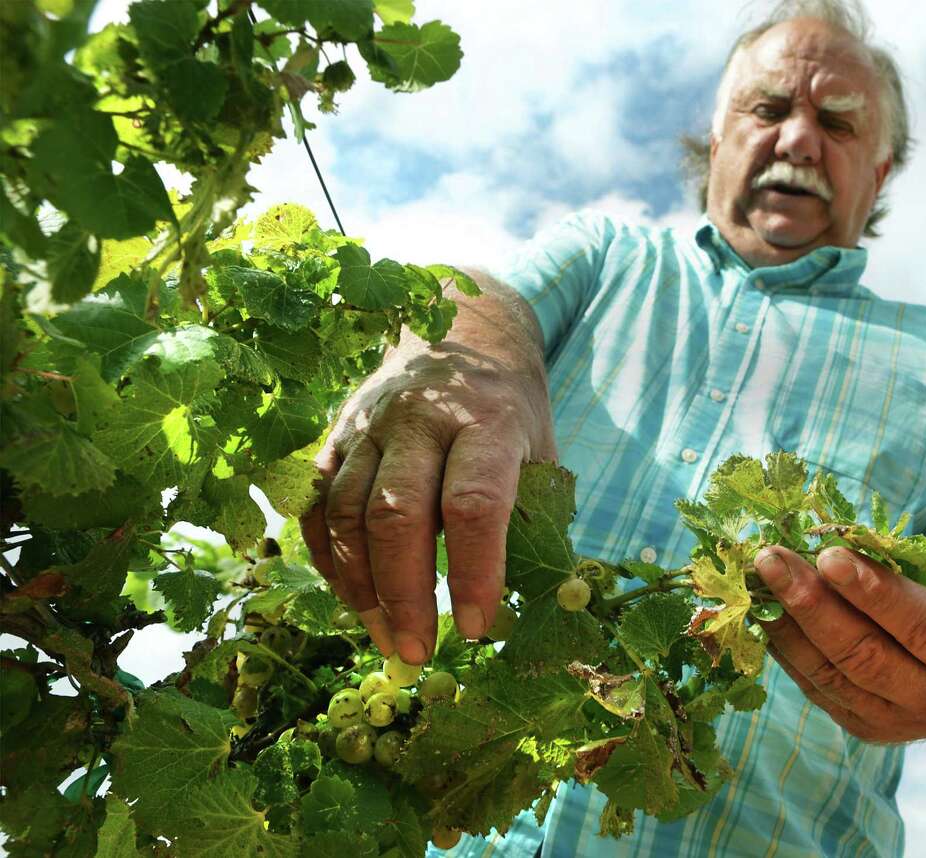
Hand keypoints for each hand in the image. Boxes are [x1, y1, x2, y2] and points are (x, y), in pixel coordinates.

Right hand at [300, 349, 555, 662]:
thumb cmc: (510, 411)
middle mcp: (421, 419)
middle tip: (417, 651)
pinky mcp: (335, 434)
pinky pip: (317, 504)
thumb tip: (523, 606)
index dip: (473, 571)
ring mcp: (369, 424)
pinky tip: (352, 597)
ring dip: (361, 587)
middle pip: (397, 514)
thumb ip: (530, 517)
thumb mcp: (540, 452)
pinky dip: (328, 558)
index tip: (475, 627)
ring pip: (348, 513)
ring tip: (385, 637)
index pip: (472, 503)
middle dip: (404, 593)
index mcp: (486, 421)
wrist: (463, 333)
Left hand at [755, 545, 925, 742]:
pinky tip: (761, 612)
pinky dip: (783, 647)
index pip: (922, 626)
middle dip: (812, 604)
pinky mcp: (859, 728)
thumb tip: (824, 540)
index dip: (874, 592)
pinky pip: (813, 686)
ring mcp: (895, 724)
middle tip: (772, 561)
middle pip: (866, 656)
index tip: (828, 555)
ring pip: (831, 675)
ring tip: (756, 581)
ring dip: (786, 624)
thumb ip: (895, 569)